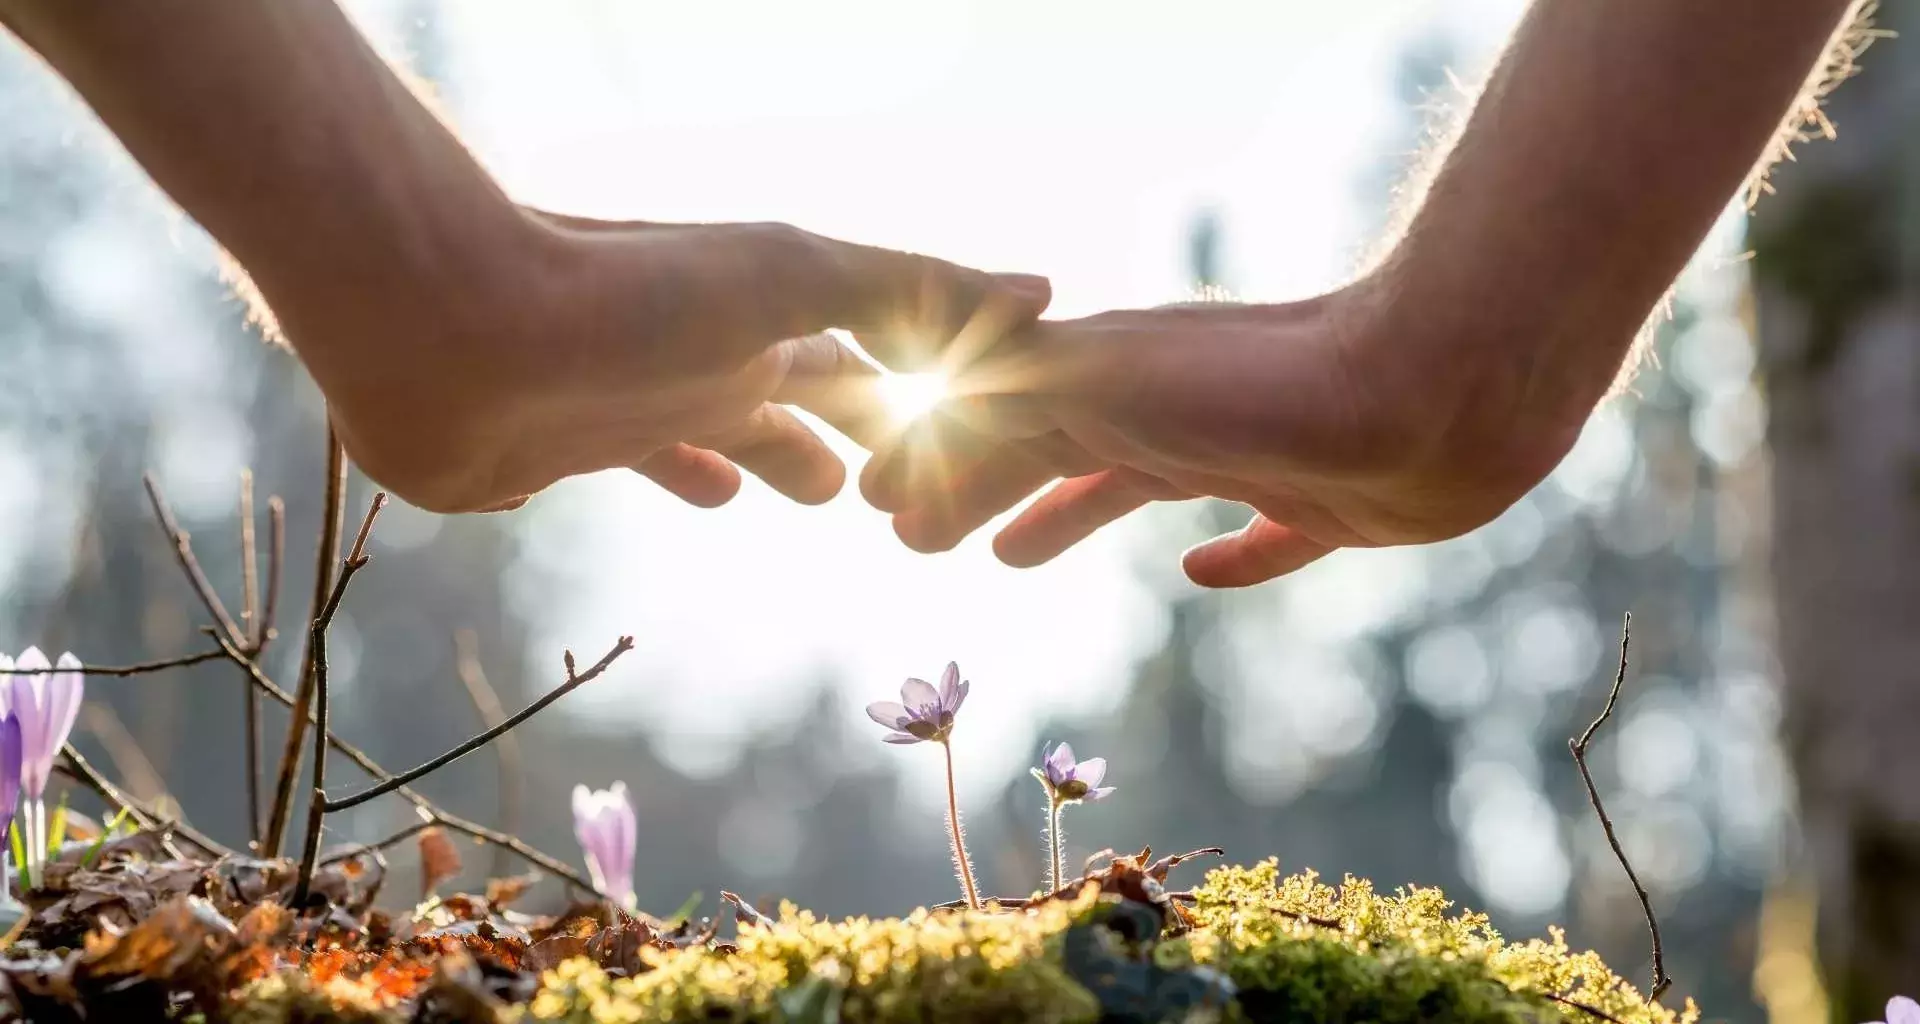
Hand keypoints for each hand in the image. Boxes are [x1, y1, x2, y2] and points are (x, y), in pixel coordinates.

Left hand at [262, 208, 1050, 512]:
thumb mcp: (789, 278)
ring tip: (820, 492)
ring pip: (735, 429)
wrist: (448, 325)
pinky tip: (706, 494)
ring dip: (779, 454)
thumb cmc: (626, 296)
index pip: (875, 351)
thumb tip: (1043, 291)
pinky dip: (692, 476)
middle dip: (861, 428)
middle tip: (907, 482)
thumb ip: (911, 288)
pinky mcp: (571, 449)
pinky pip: (651, 464)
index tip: (983, 426)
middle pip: (810, 391)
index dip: (931, 388)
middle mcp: (713, 351)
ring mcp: (643, 398)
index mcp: (770, 314)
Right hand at [864, 279, 1585, 586]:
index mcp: (1109, 380)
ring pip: (1131, 486)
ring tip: (1012, 556)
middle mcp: (1170, 408)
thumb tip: (917, 431)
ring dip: (1065, 515)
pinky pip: (1261, 536)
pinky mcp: (1328, 504)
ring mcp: (1248, 451)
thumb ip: (1007, 403)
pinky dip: (1227, 556)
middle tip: (922, 538)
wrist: (1436, 385)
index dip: (934, 464)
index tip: (880, 509)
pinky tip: (1203, 573)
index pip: (993, 424)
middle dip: (980, 486)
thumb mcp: (1101, 386)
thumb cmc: (1259, 388)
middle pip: (1048, 452)